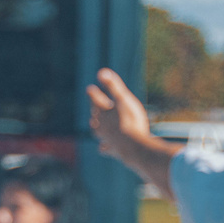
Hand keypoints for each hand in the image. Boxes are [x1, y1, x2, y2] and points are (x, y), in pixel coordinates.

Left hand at [85, 69, 179, 193]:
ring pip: (98, 131)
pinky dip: (104, 146)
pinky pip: (105, 147)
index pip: (96, 99)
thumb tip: (101, 71)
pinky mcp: (112, 150)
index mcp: (103, 112)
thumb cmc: (130, 121)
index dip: (94, 93)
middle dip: (95, 111)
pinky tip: (103, 147)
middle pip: (95, 116)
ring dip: (97, 127)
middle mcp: (101, 126)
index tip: (90, 88)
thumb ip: (112, 86)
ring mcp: (105, 138)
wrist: (133, 147)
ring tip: (95, 125)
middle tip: (94, 107)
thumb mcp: (123, 100)